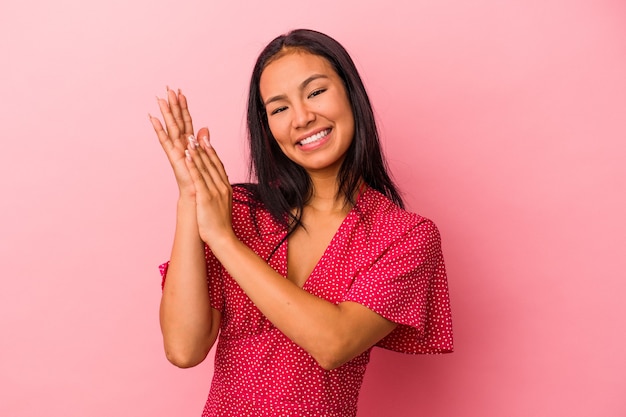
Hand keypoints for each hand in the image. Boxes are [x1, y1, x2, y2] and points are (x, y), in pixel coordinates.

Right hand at [149, 87, 196, 197]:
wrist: (197, 197)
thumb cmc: (201, 180)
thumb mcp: (204, 156)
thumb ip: (202, 141)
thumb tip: (205, 128)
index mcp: (190, 144)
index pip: (187, 122)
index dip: (184, 107)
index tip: (181, 92)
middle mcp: (181, 145)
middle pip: (177, 121)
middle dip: (173, 105)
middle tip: (168, 88)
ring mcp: (176, 150)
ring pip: (170, 127)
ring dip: (165, 113)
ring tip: (159, 98)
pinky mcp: (173, 158)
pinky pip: (165, 141)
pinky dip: (159, 129)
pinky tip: (153, 118)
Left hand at [185, 130, 234, 246]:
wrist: (223, 238)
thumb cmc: (220, 225)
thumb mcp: (222, 205)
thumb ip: (219, 194)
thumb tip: (217, 189)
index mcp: (225, 188)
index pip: (218, 166)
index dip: (212, 152)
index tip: (206, 140)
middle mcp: (222, 186)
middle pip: (212, 163)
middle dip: (204, 147)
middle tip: (198, 133)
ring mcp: (214, 191)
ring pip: (205, 167)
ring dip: (197, 152)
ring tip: (190, 139)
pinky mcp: (206, 197)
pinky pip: (199, 178)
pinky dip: (194, 166)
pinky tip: (188, 156)